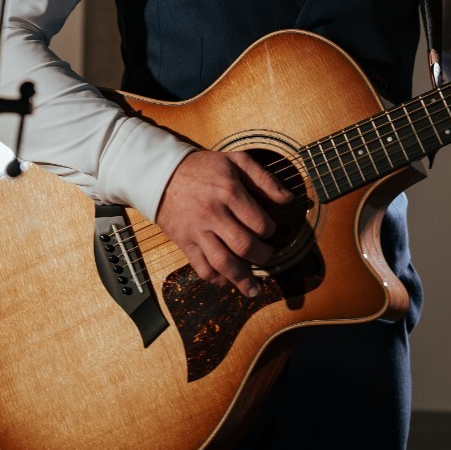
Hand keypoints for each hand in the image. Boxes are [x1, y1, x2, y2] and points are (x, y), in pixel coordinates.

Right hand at [156, 150, 292, 297]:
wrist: (162, 173)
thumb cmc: (203, 167)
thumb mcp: (236, 161)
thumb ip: (264, 179)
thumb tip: (288, 198)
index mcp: (229, 192)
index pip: (258, 223)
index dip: (270, 231)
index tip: (269, 230)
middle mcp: (213, 214)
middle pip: (243, 246)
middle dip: (262, 256)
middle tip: (267, 254)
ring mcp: (197, 230)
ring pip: (222, 263)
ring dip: (242, 279)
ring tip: (253, 288)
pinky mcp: (184, 242)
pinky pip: (201, 268)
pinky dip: (216, 279)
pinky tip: (227, 280)